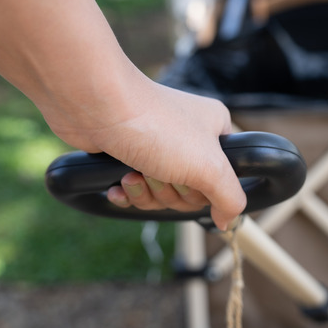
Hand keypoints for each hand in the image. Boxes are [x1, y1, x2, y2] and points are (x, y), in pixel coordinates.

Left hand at [46, 73, 246, 229]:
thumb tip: (228, 221)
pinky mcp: (128, 152)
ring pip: (161, 193)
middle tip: (158, 174)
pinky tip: (118, 183)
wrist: (97, 106)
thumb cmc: (157, 127)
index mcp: (215, 132)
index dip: (204, 191)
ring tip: (132, 174)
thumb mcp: (209, 168)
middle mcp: (189, 136)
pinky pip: (136, 188)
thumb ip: (229, 198)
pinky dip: (126, 191)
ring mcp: (158, 144)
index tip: (190, 181)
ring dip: (145, 192)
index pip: (223, 180)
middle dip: (169, 192)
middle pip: (190, 191)